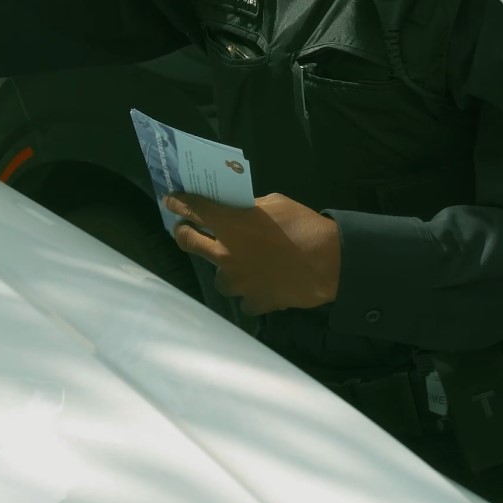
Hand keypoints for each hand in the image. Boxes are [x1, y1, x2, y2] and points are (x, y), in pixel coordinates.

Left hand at [165, 192, 340, 313]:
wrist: (331, 263)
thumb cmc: (304, 227)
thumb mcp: (275, 203)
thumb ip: (249, 207)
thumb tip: (236, 210)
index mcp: (230, 224)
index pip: (193, 209)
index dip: (178, 203)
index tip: (172, 201)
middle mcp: (225, 254)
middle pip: (187, 242)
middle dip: (182, 232)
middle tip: (184, 228)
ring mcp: (236, 281)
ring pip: (218, 276)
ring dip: (225, 268)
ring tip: (241, 265)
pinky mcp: (252, 302)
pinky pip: (243, 297)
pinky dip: (250, 291)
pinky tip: (262, 284)